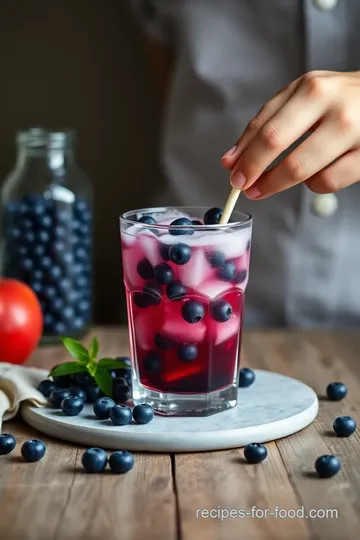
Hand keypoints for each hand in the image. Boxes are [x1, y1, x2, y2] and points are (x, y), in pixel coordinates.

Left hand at [221, 71, 359, 198]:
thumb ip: (266, 124)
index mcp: (310, 89)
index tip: (232, 174)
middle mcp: (332, 105)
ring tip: (278, 181)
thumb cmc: (339, 100)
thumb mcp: (302, 99)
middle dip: (254, 172)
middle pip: (276, 144)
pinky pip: (327, 182)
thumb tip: (231, 160)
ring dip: (281, 182)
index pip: (265, 127)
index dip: (244, 156)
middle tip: (246, 188)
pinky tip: (316, 173)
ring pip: (301, 170)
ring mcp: (353, 130)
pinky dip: (315, 184)